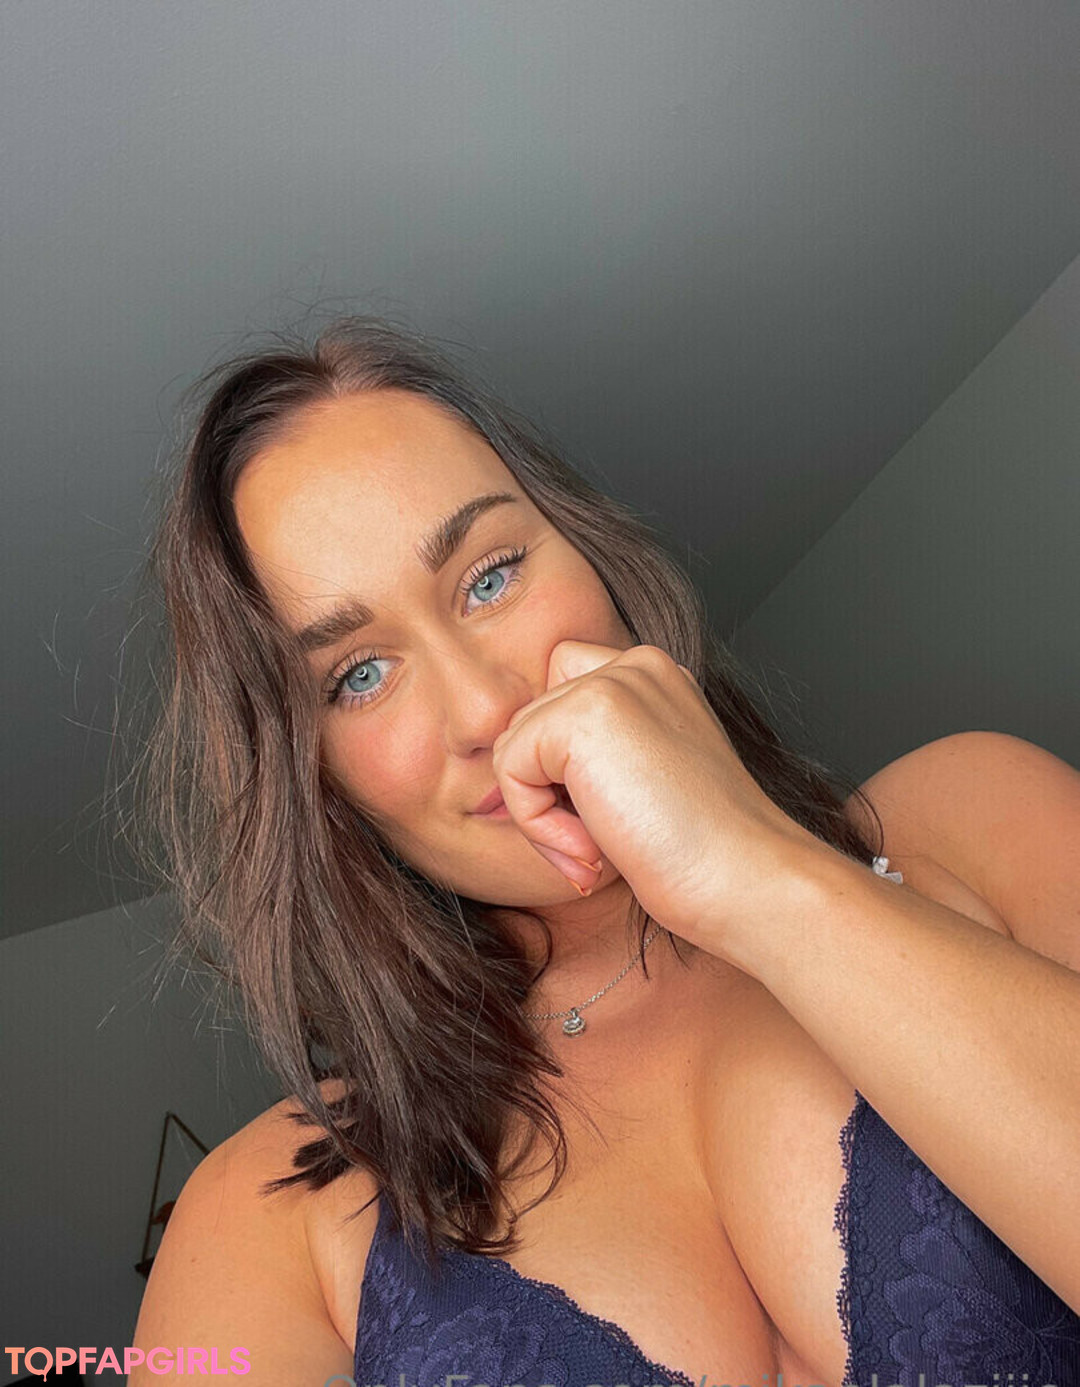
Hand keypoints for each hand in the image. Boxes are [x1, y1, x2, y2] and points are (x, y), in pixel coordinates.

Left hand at [491, 640, 826, 953]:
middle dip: (549, 795)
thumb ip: (592, 752)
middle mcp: (635, 666)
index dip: (562, 766)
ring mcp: (611, 684)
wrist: (745, 879)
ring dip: (542, 815)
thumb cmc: (702, 851)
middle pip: (530, 722)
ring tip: (599, 848)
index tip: (610, 821)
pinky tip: (593, 848)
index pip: (560, 695)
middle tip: (600, 847)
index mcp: (654, 677)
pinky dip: (537, 824)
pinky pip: (510, 769)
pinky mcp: (582, 716)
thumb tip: (514, 758)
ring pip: (515, 747)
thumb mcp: (644, 780)